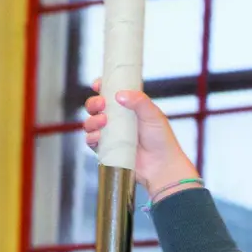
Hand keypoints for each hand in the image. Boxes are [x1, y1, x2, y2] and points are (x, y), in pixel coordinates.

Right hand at [83, 82, 199, 197]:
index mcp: (127, 107)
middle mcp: (116, 120)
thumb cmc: (161, 140)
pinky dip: (91, 138)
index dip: (100, 86)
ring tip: (103, 122)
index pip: (109, 92)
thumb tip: (119, 95)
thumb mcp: (153, 114)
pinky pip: (91, 142)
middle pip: (95, 107)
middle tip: (101, 104)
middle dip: (93, 103)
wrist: (161, 166)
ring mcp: (110, 135)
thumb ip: (139, 100)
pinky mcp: (107, 150)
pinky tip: (98, 137)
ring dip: (92, 120)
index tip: (97, 85)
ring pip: (90, 123)